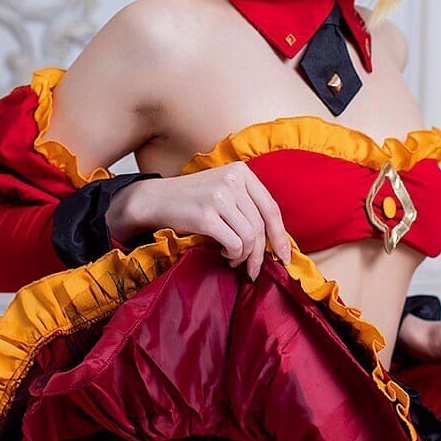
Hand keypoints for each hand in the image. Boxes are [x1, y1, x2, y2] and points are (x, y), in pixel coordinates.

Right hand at [107, 164, 292, 279]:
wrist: (154, 199)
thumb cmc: (192, 200)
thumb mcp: (223, 189)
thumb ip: (247, 204)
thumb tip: (276, 238)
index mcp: (241, 171)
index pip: (271, 208)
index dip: (281, 236)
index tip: (286, 256)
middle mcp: (233, 180)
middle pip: (261, 226)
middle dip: (260, 253)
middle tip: (254, 269)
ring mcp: (219, 196)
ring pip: (250, 237)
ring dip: (245, 256)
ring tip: (234, 260)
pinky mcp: (206, 215)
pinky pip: (234, 244)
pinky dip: (233, 255)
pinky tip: (225, 255)